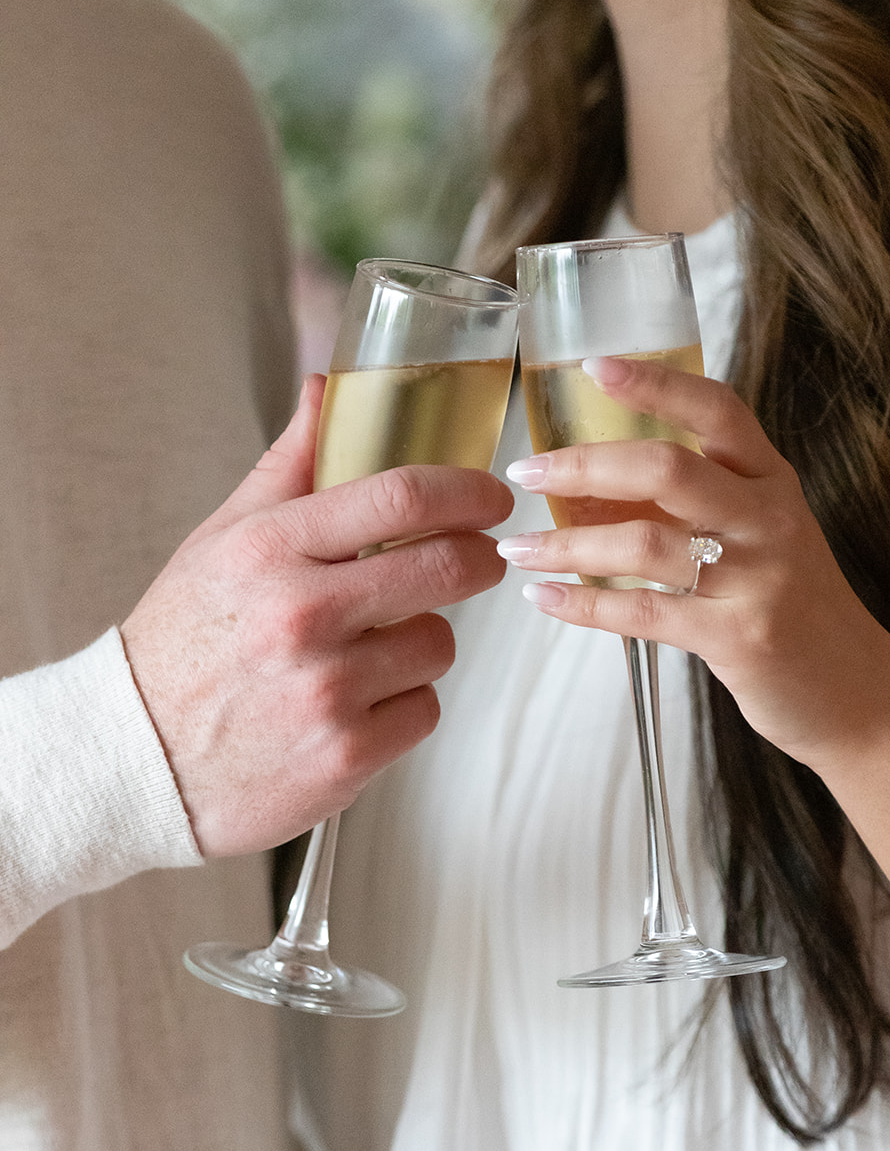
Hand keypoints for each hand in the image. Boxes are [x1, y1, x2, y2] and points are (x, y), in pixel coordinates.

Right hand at [122, 374, 511, 856]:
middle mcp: (300, 616)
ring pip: (440, 644)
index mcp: (269, 550)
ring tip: (372, 649)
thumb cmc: (184, 642)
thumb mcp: (220, 542)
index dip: (467, 490)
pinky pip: (424, 710)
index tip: (492, 495)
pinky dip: (403, 706)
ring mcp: (327, 690)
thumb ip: (288, 468)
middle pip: (445, 566)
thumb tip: (328, 390)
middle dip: (478, 558)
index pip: (400, 496)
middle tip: (478, 558)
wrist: (136, 760)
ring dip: (423, 641)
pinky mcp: (347, 756)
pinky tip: (357, 704)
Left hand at [498, 354, 889, 771]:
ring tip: (518, 549)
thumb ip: (705, 504)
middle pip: (667, 470)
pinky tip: (546, 599)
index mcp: (773, 481)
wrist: (859, 696)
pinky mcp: (740, 638)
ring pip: (644, 544)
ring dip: (567, 544)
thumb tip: (599, 480)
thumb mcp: (766, 537)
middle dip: (584, 466)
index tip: (593, 365)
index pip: (717, 410)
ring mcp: (758, 579)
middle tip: (525, 473)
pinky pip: (644, 613)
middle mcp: (770, 519)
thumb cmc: (796, 610)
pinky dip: (585, 605)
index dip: (656, 382)